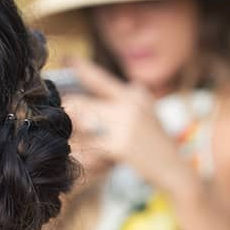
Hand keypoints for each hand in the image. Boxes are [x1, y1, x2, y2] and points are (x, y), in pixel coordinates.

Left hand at [60, 59, 191, 197]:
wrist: (174, 170)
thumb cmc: (158, 145)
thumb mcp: (149, 113)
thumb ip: (134, 98)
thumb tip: (127, 84)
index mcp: (134, 96)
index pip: (101, 79)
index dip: (81, 68)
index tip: (65, 58)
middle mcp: (129, 105)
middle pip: (81, 103)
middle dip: (65, 112)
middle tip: (54, 117)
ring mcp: (125, 125)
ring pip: (81, 124)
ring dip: (70, 134)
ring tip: (65, 141)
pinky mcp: (120, 146)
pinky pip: (90, 147)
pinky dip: (82, 154)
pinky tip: (78, 160)